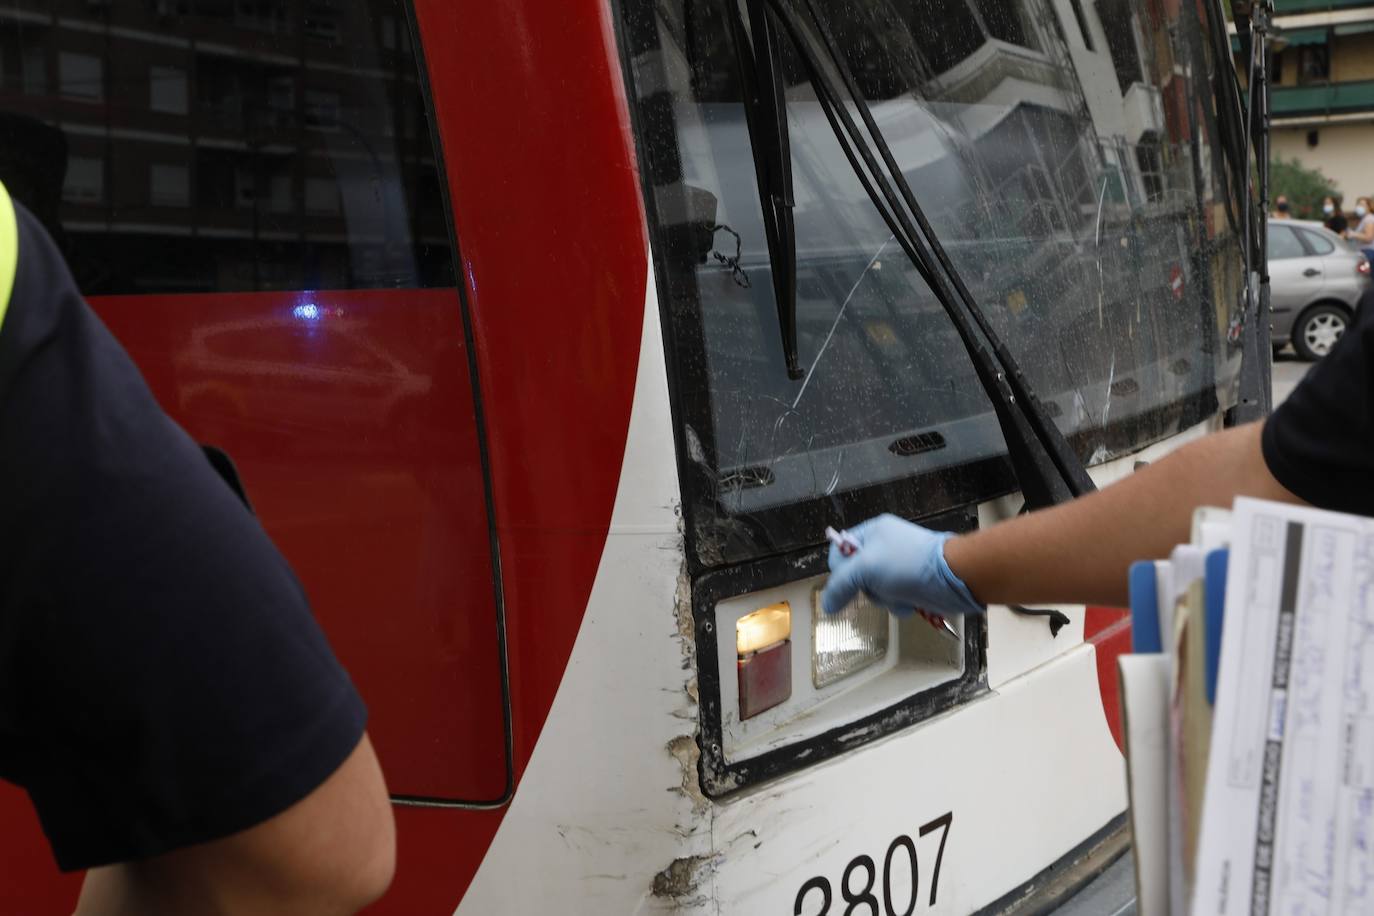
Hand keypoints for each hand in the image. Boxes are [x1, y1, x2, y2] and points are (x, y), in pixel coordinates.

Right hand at [819, 514, 984, 617]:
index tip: (849, 580)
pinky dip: (898, 604)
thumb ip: (840, 585)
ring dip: (884, 598)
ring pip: (874, 590)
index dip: (840, 569)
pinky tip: (909, 601)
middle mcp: (884, 547)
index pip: (840, 551)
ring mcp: (898, 567)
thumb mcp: (866, 568)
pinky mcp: (911, 584)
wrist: (954, 576)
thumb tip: (827, 605)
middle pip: (856, 575)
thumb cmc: (908, 564)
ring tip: (899, 594)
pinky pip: (892, 599)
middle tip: (879, 586)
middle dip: (867, 587)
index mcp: (872, 532)